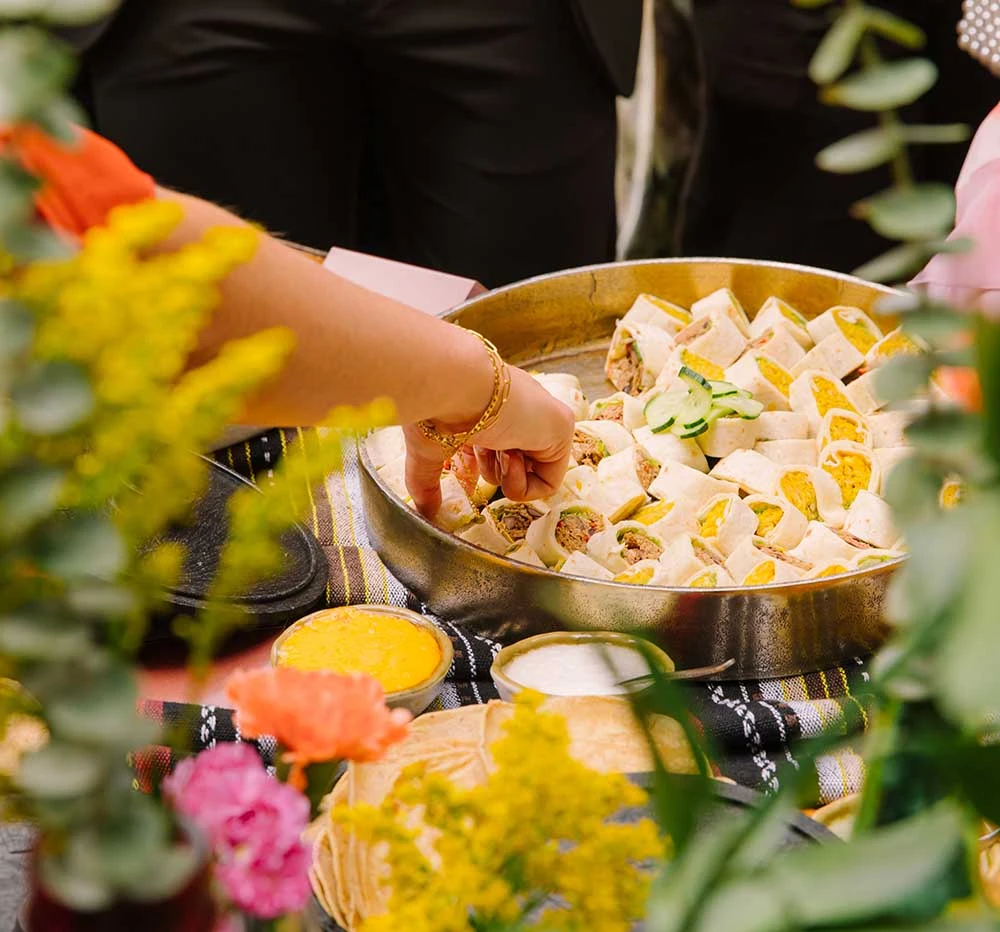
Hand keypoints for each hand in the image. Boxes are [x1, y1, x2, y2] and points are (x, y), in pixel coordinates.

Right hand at [404, 365, 574, 517]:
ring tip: (494, 446)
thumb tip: (425, 512)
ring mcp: (542, 416)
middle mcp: (519, 407)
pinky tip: (509, 456)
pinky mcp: (562, 425)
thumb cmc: (436, 406)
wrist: (452, 383)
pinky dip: (522, 484)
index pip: (492, 445)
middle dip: (490, 469)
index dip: (476, 465)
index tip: (461, 466)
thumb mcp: (428, 448)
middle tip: (479, 452)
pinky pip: (549, 482)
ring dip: (503, 472)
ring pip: (529, 472)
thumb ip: (427, 480)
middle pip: (510, 460)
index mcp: (491, 404)